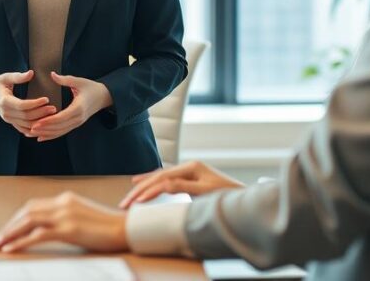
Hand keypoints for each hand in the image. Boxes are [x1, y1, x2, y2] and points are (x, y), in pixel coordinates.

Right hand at [0, 70, 56, 136]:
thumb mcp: (6, 77)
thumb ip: (18, 76)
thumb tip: (31, 73)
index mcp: (4, 101)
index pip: (22, 105)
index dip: (35, 104)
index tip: (46, 99)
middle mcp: (5, 113)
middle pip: (26, 117)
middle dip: (41, 113)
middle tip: (53, 108)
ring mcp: (7, 119)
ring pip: (25, 125)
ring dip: (39, 122)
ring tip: (51, 116)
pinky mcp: (10, 122)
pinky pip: (22, 129)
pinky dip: (33, 129)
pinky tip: (43, 126)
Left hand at [0, 192, 127, 253]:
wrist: (127, 229)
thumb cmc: (109, 227)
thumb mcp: (84, 217)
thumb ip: (66, 218)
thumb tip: (50, 229)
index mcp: (66, 199)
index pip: (33, 206)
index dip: (17, 218)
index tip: (7, 229)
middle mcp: (63, 203)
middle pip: (27, 212)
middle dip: (9, 225)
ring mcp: (65, 215)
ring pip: (28, 221)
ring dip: (10, 233)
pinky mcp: (69, 229)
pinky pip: (37, 235)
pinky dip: (21, 241)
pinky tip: (11, 248)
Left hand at [27, 72, 112, 141]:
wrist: (104, 97)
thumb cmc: (91, 87)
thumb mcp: (79, 81)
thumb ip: (65, 79)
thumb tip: (52, 74)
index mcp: (78, 108)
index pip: (61, 118)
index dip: (48, 121)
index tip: (36, 123)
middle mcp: (78, 118)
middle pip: (59, 127)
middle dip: (44, 129)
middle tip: (29, 129)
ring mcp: (77, 123)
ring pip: (60, 132)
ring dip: (46, 134)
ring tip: (31, 134)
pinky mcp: (76, 124)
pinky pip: (63, 132)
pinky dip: (52, 135)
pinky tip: (41, 137)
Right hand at [119, 161, 245, 208]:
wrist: (244, 197)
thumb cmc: (228, 196)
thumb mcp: (205, 192)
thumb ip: (183, 187)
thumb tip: (163, 185)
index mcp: (191, 168)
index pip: (162, 179)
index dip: (147, 190)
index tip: (136, 202)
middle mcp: (188, 167)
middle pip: (158, 177)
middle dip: (140, 190)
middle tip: (125, 203)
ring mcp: (189, 171)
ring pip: (159, 177)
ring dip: (143, 187)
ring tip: (130, 194)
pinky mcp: (190, 178)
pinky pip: (165, 180)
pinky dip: (153, 183)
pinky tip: (144, 184)